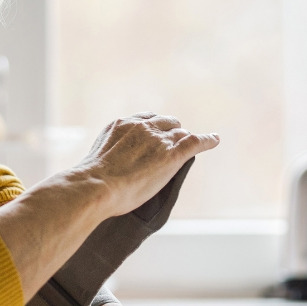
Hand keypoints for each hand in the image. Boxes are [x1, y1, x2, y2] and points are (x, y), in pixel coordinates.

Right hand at [81, 113, 219, 216]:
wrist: (97, 186)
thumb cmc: (91, 182)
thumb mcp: (96, 160)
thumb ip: (108, 156)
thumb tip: (104, 171)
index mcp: (121, 125)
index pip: (145, 119)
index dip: (153, 127)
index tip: (156, 134)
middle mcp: (141, 126)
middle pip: (166, 122)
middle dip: (171, 131)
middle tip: (173, 143)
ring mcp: (158, 139)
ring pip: (180, 133)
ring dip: (184, 140)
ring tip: (193, 145)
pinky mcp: (172, 154)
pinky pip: (196, 141)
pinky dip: (207, 140)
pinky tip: (214, 140)